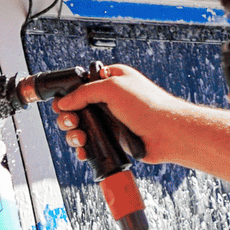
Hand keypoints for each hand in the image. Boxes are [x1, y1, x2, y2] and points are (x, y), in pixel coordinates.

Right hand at [52, 64, 194, 164]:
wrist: (166, 133)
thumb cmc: (149, 106)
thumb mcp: (113, 88)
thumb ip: (84, 92)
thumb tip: (64, 102)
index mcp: (110, 80)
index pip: (79, 85)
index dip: (68, 96)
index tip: (64, 104)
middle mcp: (107, 100)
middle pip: (74, 109)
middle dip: (68, 117)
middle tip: (72, 122)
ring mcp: (108, 120)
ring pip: (79, 128)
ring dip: (74, 134)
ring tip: (81, 138)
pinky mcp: (110, 138)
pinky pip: (89, 143)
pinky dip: (83, 148)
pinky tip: (84, 149)